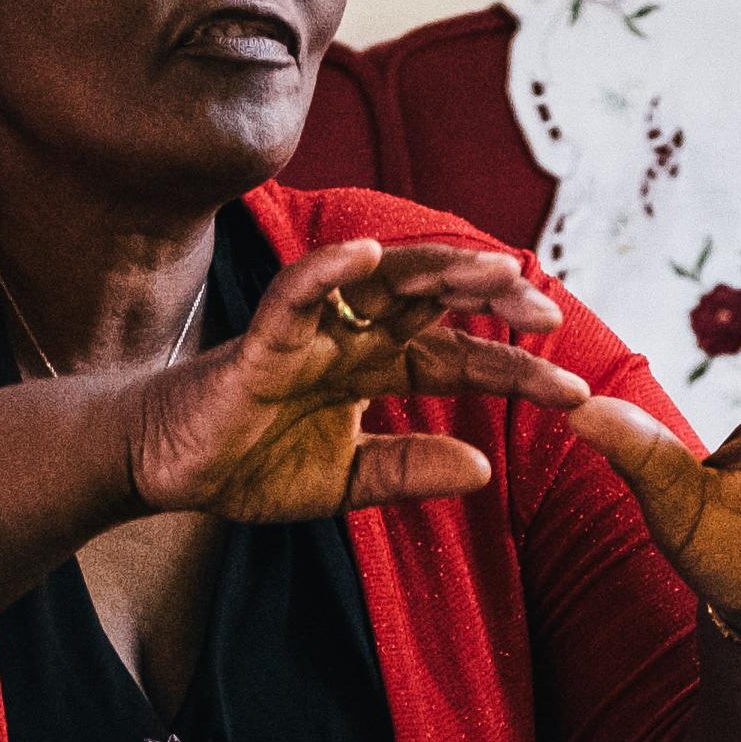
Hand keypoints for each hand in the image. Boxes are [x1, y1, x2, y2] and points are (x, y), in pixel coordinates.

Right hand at [124, 234, 591, 523]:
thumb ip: (408, 473)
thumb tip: (481, 471)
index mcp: (373, 371)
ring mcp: (309, 335)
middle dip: (492, 303)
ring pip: (382, 286)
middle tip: (549, 313)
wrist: (166, 472)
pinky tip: (367, 258)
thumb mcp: (345, 483)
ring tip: (492, 270)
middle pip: (434, 305)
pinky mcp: (261, 344)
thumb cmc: (246, 465)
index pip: (458, 360)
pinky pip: (297, 297)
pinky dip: (328, 273)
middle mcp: (350, 341)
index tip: (573, 391)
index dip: (514, 371)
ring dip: (437, 272)